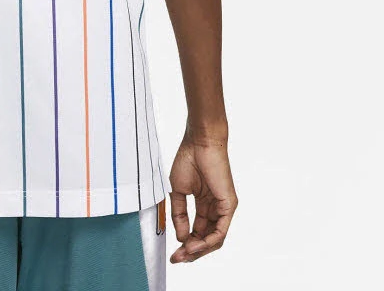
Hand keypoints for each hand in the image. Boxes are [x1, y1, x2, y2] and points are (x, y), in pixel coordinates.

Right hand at [168, 134, 237, 263]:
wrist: (199, 142)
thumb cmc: (188, 159)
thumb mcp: (178, 191)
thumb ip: (180, 214)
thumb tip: (181, 237)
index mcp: (204, 204)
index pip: (197, 232)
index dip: (185, 244)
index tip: (173, 252)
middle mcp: (215, 208)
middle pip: (206, 239)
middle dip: (191, 251)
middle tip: (177, 258)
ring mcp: (223, 208)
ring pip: (214, 239)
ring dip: (199, 250)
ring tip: (184, 253)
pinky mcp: (229, 205)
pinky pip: (220, 230)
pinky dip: (208, 241)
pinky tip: (195, 244)